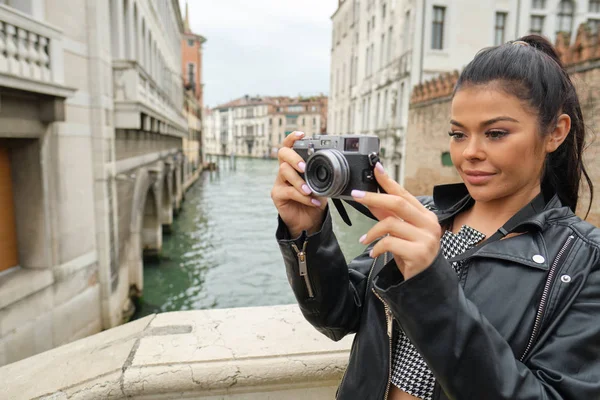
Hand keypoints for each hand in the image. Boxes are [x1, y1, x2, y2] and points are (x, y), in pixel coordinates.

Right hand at [271, 131, 326, 237]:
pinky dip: (302, 197)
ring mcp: (280, 182)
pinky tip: (312, 201)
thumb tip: (336, 165)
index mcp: (295, 164)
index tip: (301, 134)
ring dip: (299, 180)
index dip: (292, 138)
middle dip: (294, 157)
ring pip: (284, 171)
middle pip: (282, 154)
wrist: (309, 221)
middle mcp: (285, 170)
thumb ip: (324, 174)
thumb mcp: (322, 184)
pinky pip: (288, 191)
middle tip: (304, 167)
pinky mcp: (277, 194)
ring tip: (310, 190)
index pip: (290, 146)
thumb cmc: (315, 199)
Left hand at [352, 163, 441, 279]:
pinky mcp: (419, 253)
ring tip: (364, 240)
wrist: (424, 282)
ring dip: (372, 232)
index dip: (388, 181)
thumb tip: (370, 197)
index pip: (404, 194)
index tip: (375, 168)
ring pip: (391, 223)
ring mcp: (426, 238)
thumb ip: (386, 215)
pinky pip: (389, 243)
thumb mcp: (399, 233)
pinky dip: (377, 247)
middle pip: (398, 203)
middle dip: (374, 197)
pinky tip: (374, 253)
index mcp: (425, 215)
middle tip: (356, 195)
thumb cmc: (411, 254)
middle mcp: (429, 224)